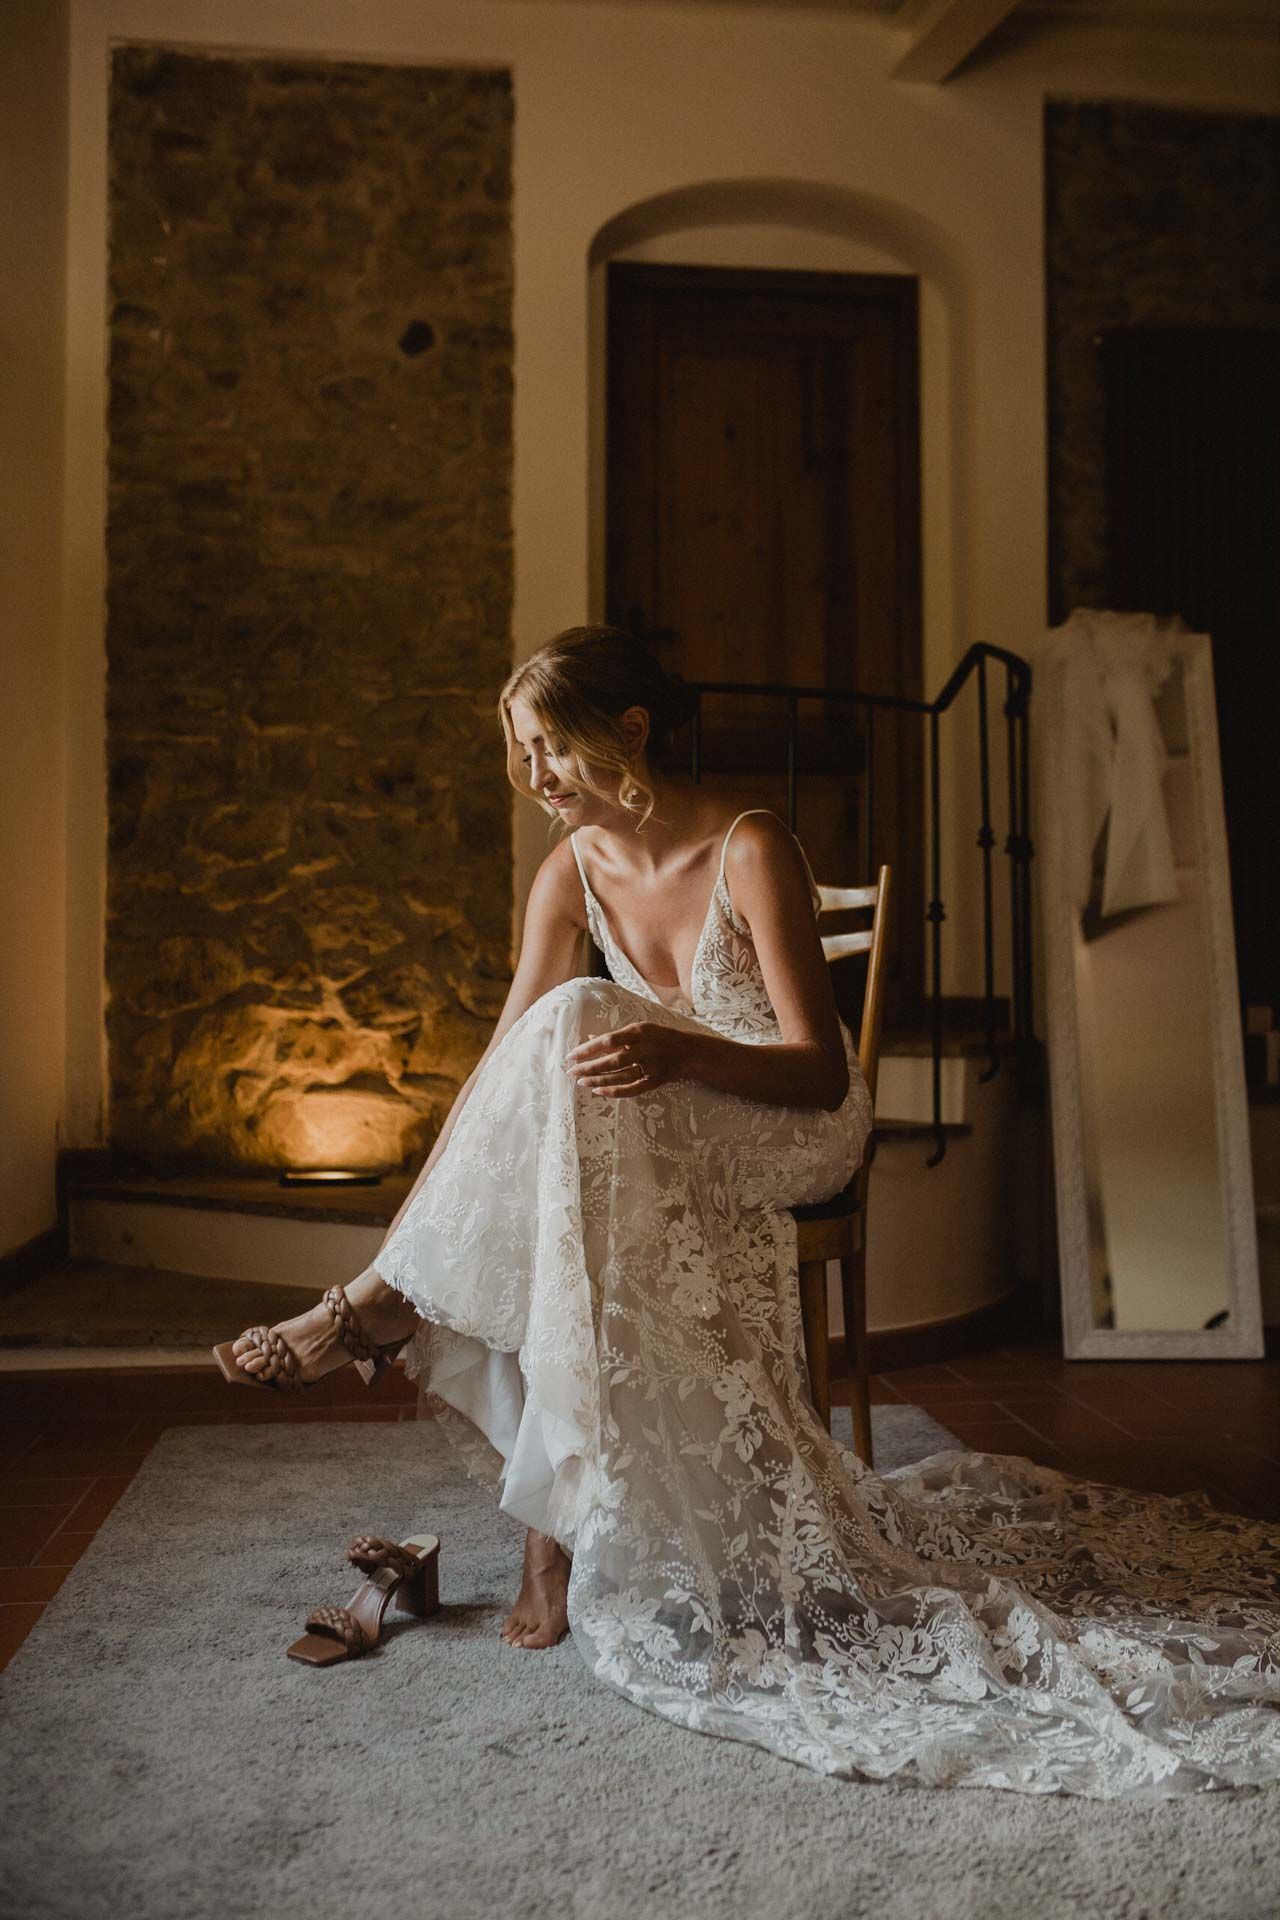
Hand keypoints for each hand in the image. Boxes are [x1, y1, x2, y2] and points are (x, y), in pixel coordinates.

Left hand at [564, 1020, 695, 1097]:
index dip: (588, 1048)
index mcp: (639, 1032)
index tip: (571, 1055)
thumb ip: (615, 1036)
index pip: (608, 1040)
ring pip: (620, 1076)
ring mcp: (651, 1066)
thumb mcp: (639, 1029)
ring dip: (598, 1080)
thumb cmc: (659, 1037)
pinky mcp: (655, 1081)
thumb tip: (589, 1037)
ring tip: (581, 1082)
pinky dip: (614, 1091)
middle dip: (590, 1067)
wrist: (689, 1052)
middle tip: (571, 1072)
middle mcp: (645, 1048)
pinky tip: (598, 1091)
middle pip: (613, 1060)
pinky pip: (632, 1089)